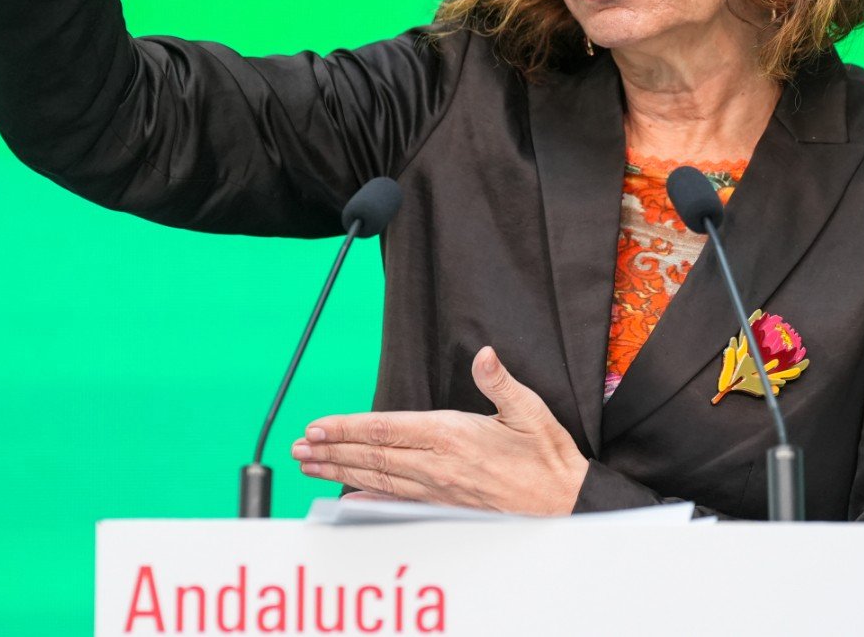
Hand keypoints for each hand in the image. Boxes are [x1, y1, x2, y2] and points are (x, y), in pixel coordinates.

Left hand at [292, 346, 588, 515]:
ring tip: (311, 466)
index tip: (318, 427)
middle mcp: (438, 466)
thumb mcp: (530, 411)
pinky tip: (348, 499)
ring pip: (378, 480)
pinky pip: (398, 503)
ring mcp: (439, 490)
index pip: (387, 429)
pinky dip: (369, 501)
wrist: (564, 506)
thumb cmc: (548, 458)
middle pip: (373, 456)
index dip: (348, 428)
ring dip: (341, 472)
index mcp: (453, 436)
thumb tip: (484, 354)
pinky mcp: (445, 508)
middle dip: (332, 451)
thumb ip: (500, 382)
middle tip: (299, 447)